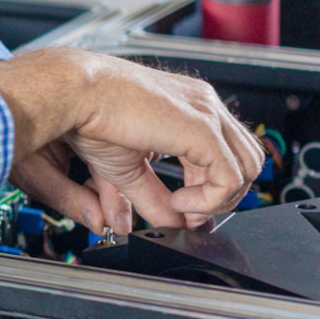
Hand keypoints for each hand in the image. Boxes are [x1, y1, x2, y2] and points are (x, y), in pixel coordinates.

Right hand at [0, 49, 262, 234]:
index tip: (179, 212)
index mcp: (184, 109)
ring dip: (218, 200)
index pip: (220, 153)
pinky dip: (209, 200)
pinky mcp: (202, 127)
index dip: (206, 191)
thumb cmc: (81, 116)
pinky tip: (178, 202)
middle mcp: (201, 105)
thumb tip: (137, 226)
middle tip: (186, 216)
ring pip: (248, 167)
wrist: (72, 93)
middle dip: (220, 196)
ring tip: (180, 209)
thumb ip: (138, 197)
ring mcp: (206, 113)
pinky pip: (230, 176)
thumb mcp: (118, 168)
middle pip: (244, 159)